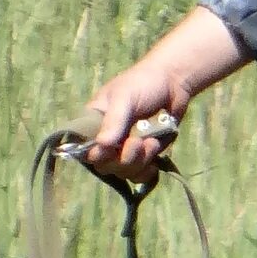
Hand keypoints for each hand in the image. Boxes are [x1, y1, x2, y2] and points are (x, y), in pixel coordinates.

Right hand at [78, 8, 251, 189]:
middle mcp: (105, 140)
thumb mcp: (125, 97)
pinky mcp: (143, 155)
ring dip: (138, 162)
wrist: (173, 82)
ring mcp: (124, 149)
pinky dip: (146, 173)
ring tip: (152, 142)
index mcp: (92, 123)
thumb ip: (114, 120)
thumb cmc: (143, 83)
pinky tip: (154, 163)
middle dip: (123, 159)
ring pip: (123, 172)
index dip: (96, 155)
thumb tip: (102, 145)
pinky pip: (138, 175)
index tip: (111, 148)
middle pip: (104, 166)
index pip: (83, 149)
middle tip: (138, 142)